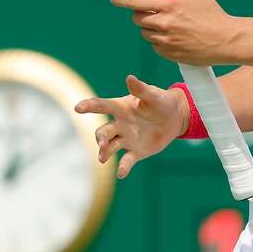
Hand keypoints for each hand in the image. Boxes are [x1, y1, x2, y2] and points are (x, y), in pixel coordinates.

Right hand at [74, 75, 188, 178]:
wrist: (175, 118)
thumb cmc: (161, 102)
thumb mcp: (154, 96)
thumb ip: (141, 89)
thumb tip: (129, 78)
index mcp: (122, 108)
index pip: (103, 106)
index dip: (90, 106)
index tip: (78, 107)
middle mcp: (120, 124)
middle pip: (104, 131)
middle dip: (100, 137)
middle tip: (101, 142)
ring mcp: (126, 139)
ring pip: (110, 146)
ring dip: (105, 152)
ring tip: (102, 158)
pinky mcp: (136, 151)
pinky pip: (127, 160)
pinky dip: (123, 167)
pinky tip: (121, 173)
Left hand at [111, 0, 236, 65]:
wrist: (226, 40)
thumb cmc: (213, 14)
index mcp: (170, 5)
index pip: (137, 1)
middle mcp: (165, 23)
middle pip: (137, 18)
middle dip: (141, 14)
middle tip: (152, 11)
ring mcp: (166, 40)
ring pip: (145, 33)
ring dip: (150, 28)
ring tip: (169, 25)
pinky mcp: (169, 54)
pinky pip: (154, 46)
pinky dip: (159, 41)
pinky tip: (174, 37)